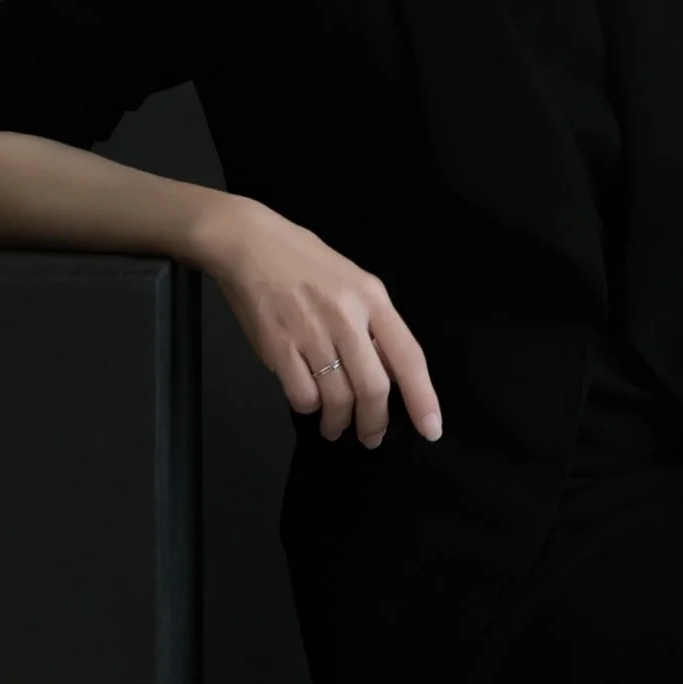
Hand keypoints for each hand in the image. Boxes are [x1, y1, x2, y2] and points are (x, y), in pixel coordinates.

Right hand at [194, 195, 442, 448]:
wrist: (250, 245)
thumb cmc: (307, 263)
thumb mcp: (355, 282)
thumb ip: (373, 324)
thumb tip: (388, 371)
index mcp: (373, 299)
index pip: (409, 356)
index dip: (423, 397)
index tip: (432, 430)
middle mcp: (347, 317)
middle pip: (373, 387)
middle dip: (375, 422)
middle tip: (371, 438)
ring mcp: (310, 333)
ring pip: (337, 397)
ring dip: (338, 422)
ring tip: (335, 427)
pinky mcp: (277, 347)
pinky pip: (302, 395)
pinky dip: (308, 407)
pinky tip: (308, 402)